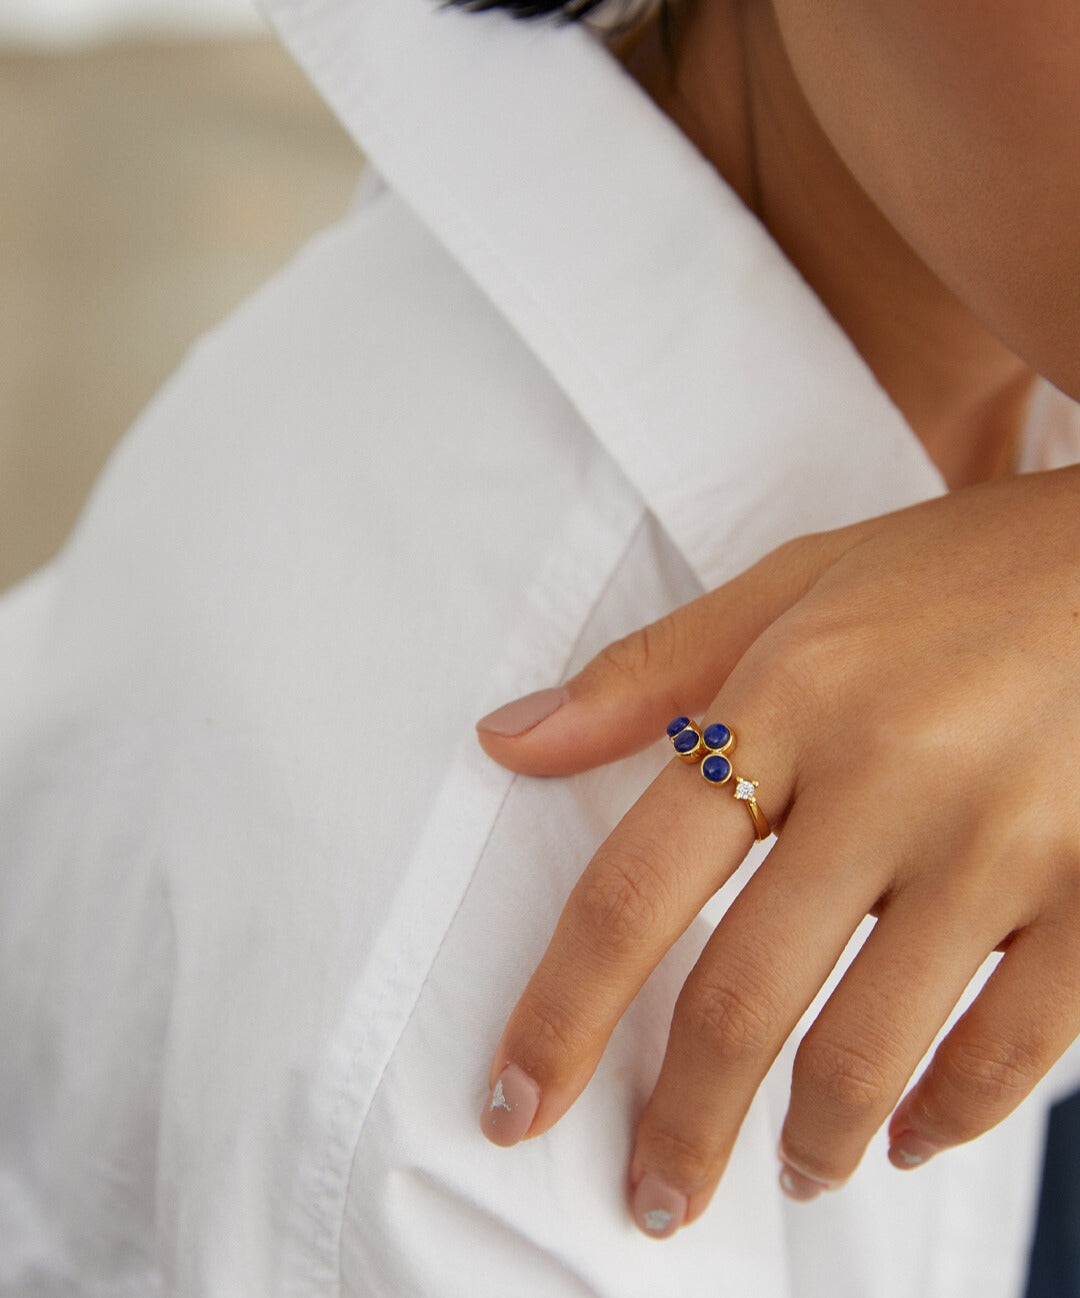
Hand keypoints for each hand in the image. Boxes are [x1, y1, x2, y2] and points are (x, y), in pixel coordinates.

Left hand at [473, 464, 1079, 1236]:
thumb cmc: (960, 573)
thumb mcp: (794, 587)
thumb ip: (646, 675)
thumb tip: (510, 740)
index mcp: (787, 699)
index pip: (634, 889)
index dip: (561, 1016)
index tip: (518, 1100)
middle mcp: (886, 777)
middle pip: (741, 997)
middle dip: (681, 1122)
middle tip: (655, 1193)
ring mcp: (1002, 843)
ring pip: (871, 1048)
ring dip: (809, 1138)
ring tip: (787, 1170)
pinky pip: (1014, 1047)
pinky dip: (949, 1115)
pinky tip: (908, 1135)